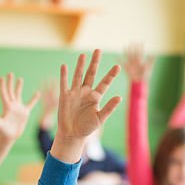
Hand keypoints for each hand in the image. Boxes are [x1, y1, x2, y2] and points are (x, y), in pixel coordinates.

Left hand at [0, 73, 38, 140]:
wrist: (10, 136)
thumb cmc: (3, 131)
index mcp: (6, 107)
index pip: (4, 94)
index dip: (2, 86)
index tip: (1, 77)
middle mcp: (12, 105)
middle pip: (11, 91)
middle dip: (10, 82)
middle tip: (10, 73)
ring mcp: (18, 108)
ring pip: (18, 95)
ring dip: (19, 87)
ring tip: (20, 79)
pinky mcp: (25, 112)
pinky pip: (30, 104)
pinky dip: (34, 99)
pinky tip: (38, 93)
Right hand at [51, 50, 121, 164]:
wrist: (72, 134)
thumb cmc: (87, 128)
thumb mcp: (100, 118)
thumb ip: (109, 107)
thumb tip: (120, 97)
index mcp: (96, 97)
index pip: (105, 83)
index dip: (111, 75)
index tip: (118, 66)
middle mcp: (86, 92)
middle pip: (91, 74)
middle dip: (94, 63)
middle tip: (98, 50)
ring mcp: (75, 93)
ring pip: (78, 76)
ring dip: (80, 65)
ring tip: (83, 55)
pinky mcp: (65, 96)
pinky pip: (64, 83)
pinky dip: (64, 75)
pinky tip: (64, 66)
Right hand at [122, 43, 154, 81]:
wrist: (139, 82)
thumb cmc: (145, 75)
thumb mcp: (148, 67)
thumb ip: (150, 61)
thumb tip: (154, 55)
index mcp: (140, 61)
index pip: (140, 53)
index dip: (141, 48)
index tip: (141, 42)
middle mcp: (135, 62)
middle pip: (134, 53)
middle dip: (133, 48)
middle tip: (132, 42)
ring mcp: (131, 64)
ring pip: (128, 56)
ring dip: (127, 52)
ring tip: (125, 46)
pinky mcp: (127, 68)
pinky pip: (123, 63)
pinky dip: (120, 60)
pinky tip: (116, 57)